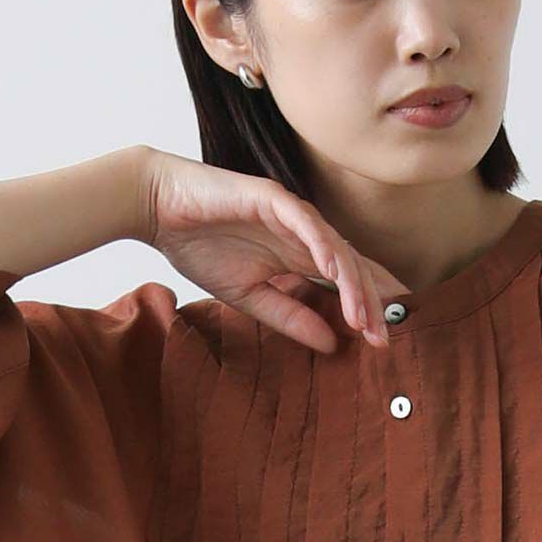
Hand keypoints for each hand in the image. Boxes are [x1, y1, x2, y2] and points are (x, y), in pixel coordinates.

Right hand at [138, 148, 408, 353]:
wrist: (159, 209)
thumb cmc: (200, 246)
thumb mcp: (250, 297)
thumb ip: (290, 317)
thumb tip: (332, 344)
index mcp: (300, 255)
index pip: (346, 283)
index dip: (368, 309)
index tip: (382, 342)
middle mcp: (305, 234)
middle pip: (353, 268)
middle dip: (370, 304)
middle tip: (381, 338)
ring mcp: (292, 214)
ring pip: (337, 249)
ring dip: (352, 284)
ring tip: (362, 317)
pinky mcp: (272, 198)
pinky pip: (306, 224)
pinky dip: (323, 246)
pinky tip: (335, 271)